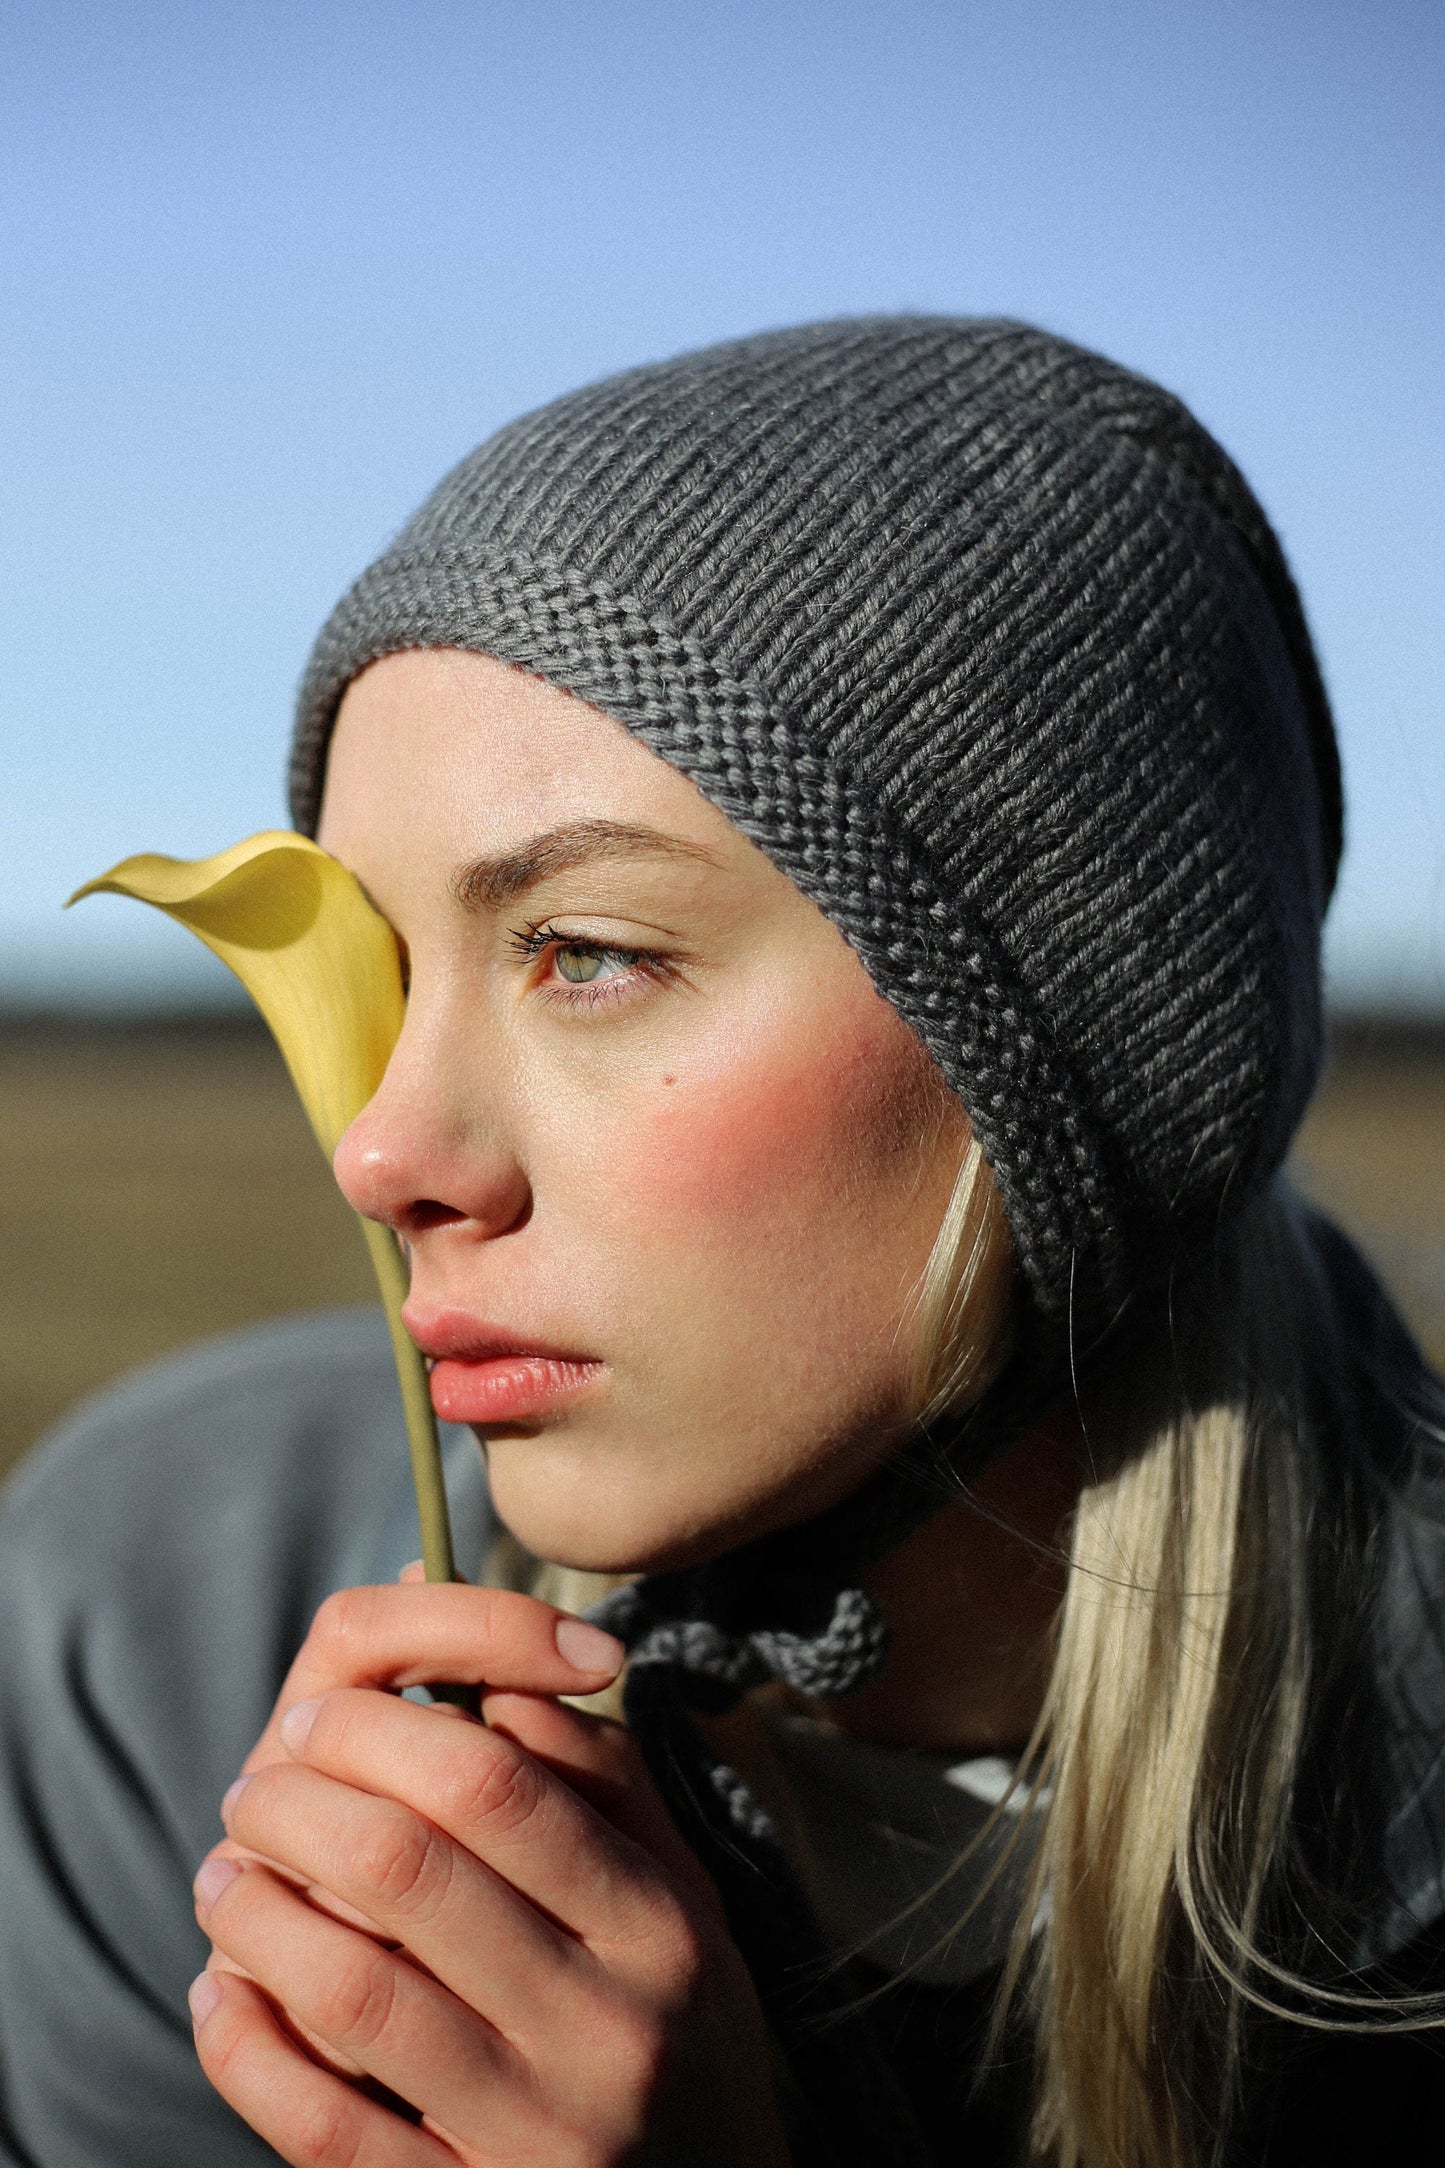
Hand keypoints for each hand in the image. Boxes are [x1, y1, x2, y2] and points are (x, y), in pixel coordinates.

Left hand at [189, 1580, 789, 2165]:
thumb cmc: (676, 2020)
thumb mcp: (677, 1894)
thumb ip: (601, 1780)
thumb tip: (490, 1685)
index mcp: (657, 1925)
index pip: (495, 1781)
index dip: (380, 1731)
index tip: (315, 1716)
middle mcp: (605, 2027)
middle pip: (407, 1866)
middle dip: (295, 1805)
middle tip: (253, 1788)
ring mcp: (536, 2133)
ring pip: (351, 1989)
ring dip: (255, 1916)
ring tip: (223, 1876)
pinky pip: (325, 2130)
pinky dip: (248, 2051)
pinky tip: (222, 1995)